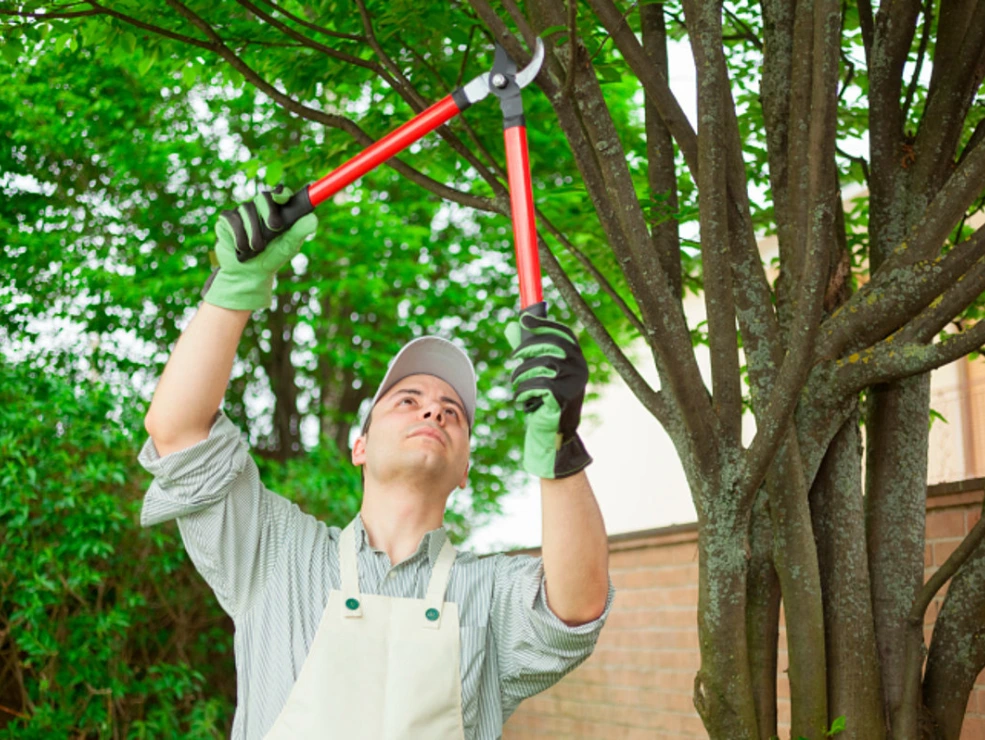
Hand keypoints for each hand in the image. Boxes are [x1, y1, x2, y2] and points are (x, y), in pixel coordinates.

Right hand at [201, 183, 317, 310]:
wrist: (249, 272)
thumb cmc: (273, 256)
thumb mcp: (289, 246)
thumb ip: (300, 232)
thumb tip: (314, 219)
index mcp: (279, 210)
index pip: (282, 193)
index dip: (282, 194)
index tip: (282, 199)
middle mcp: (261, 206)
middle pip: (263, 197)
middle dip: (268, 212)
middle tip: (274, 227)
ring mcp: (243, 211)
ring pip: (247, 210)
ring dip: (254, 232)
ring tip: (257, 248)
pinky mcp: (228, 218)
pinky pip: (232, 219)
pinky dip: (239, 236)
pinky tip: (242, 247)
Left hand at [505, 302, 592, 478]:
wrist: (554, 433)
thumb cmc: (545, 400)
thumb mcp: (537, 372)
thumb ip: (527, 348)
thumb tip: (511, 326)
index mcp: (576, 359)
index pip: (563, 333)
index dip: (543, 324)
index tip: (523, 320)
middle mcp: (580, 367)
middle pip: (549, 345)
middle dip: (526, 349)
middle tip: (513, 358)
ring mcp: (574, 382)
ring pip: (540, 365)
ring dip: (521, 375)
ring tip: (517, 385)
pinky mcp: (564, 397)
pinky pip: (537, 385)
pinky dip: (524, 391)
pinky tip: (524, 400)